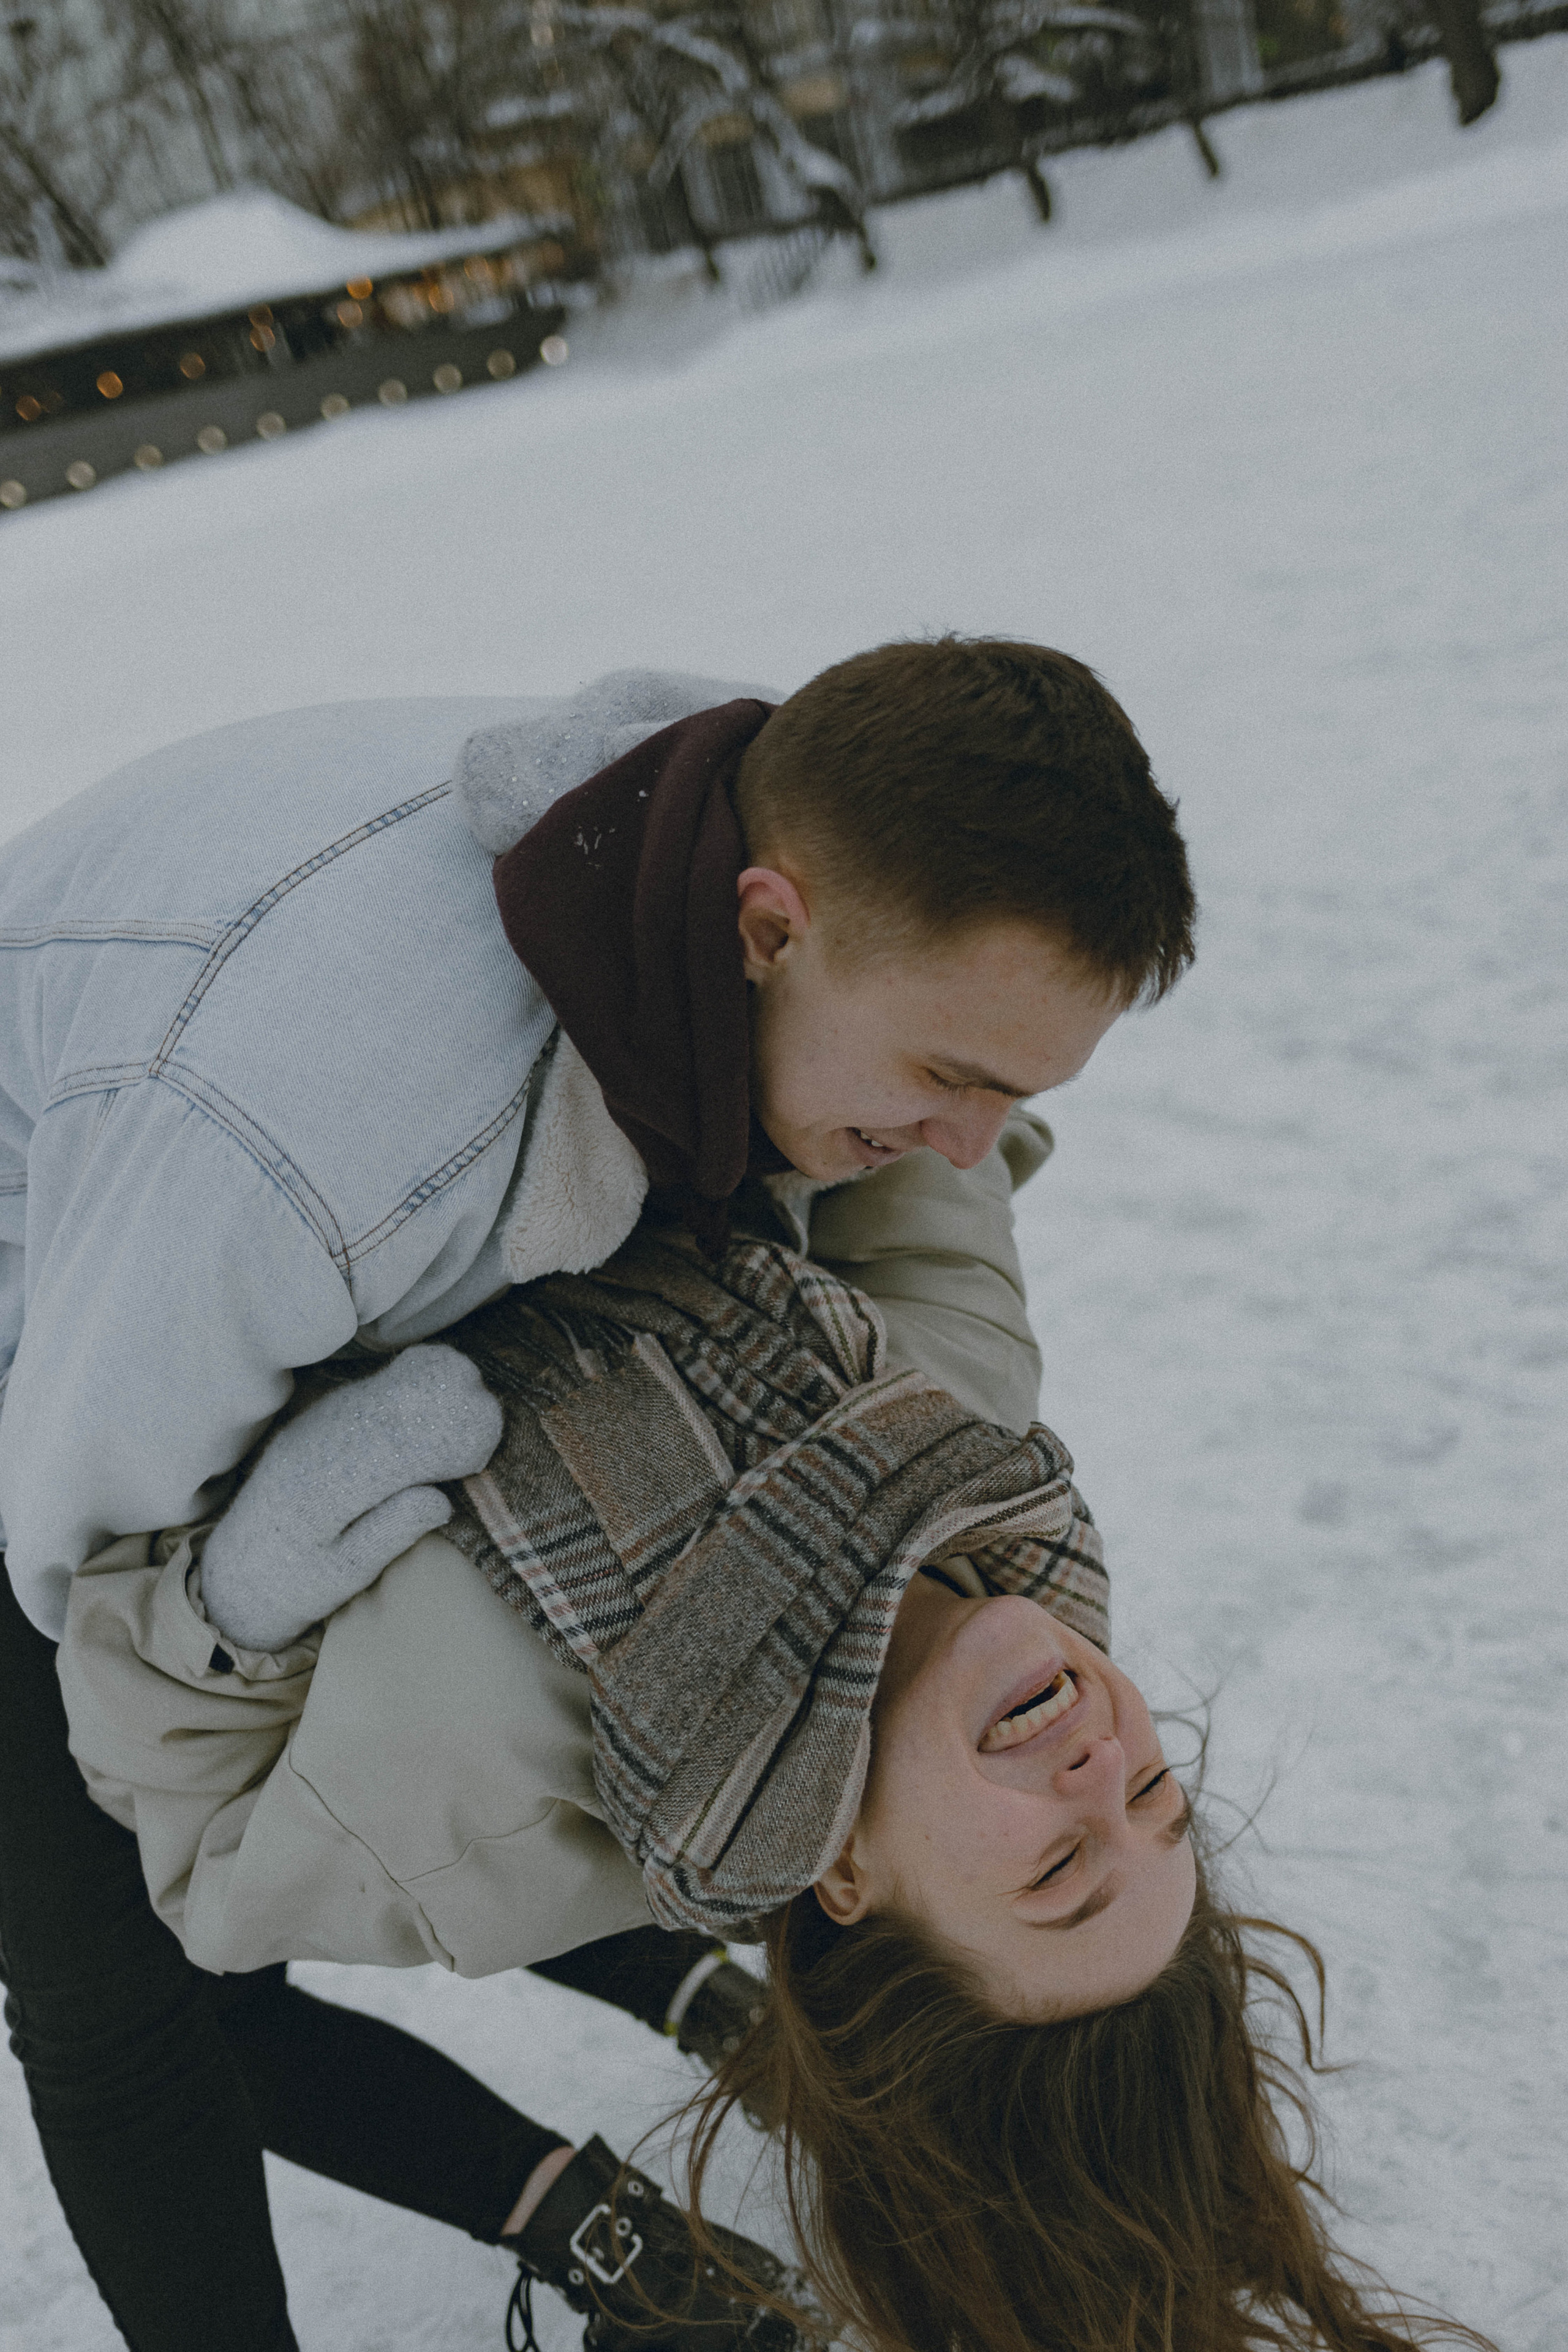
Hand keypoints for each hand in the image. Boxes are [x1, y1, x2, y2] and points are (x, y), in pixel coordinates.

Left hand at [200, 1345, 503, 1650]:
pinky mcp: (308, 1427)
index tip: (477, 1444)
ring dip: (420, 1394)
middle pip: (383, 1411)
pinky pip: (359, 1399)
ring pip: (371, 1398)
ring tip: (465, 1397)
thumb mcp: (343, 1577)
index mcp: (318, 1490)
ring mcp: (306, 1432)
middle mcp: (309, 1448)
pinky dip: (398, 1394)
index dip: (437, 1437)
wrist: (234, 1573)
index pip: (387, 1448)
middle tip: (484, 1411)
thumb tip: (440, 1499)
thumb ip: (388, 1535)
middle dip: (437, 1406)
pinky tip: (427, 1396)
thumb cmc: (293, 1584)